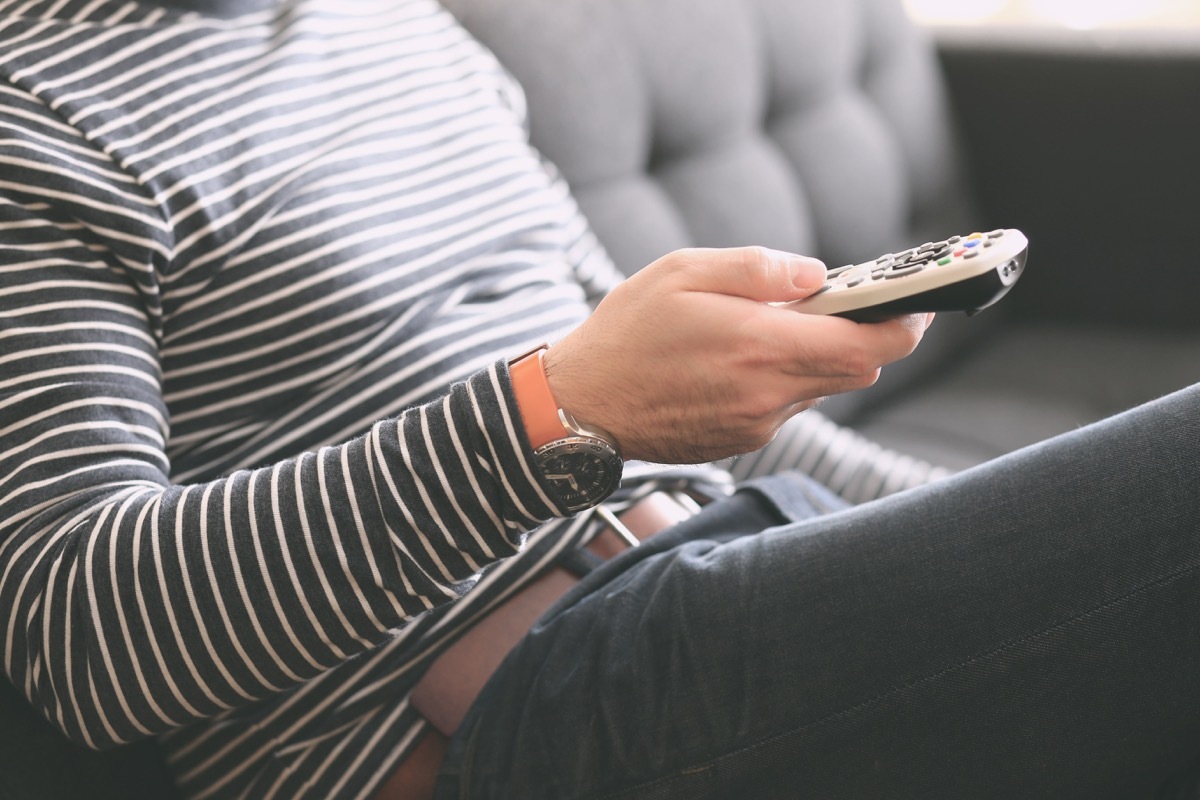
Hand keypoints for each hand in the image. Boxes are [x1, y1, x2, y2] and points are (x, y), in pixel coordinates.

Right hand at [544, 247, 932, 463]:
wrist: (581, 406)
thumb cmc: (627, 332)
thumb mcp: (682, 272)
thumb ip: (757, 269)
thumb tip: (816, 275)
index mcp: (759, 348)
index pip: (865, 346)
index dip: (903, 325)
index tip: (916, 304)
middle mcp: (767, 396)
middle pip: (855, 370)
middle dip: (860, 336)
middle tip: (838, 303)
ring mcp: (756, 425)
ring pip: (818, 387)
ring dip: (812, 356)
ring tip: (766, 328)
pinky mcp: (740, 440)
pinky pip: (784, 406)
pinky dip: (779, 379)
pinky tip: (735, 360)